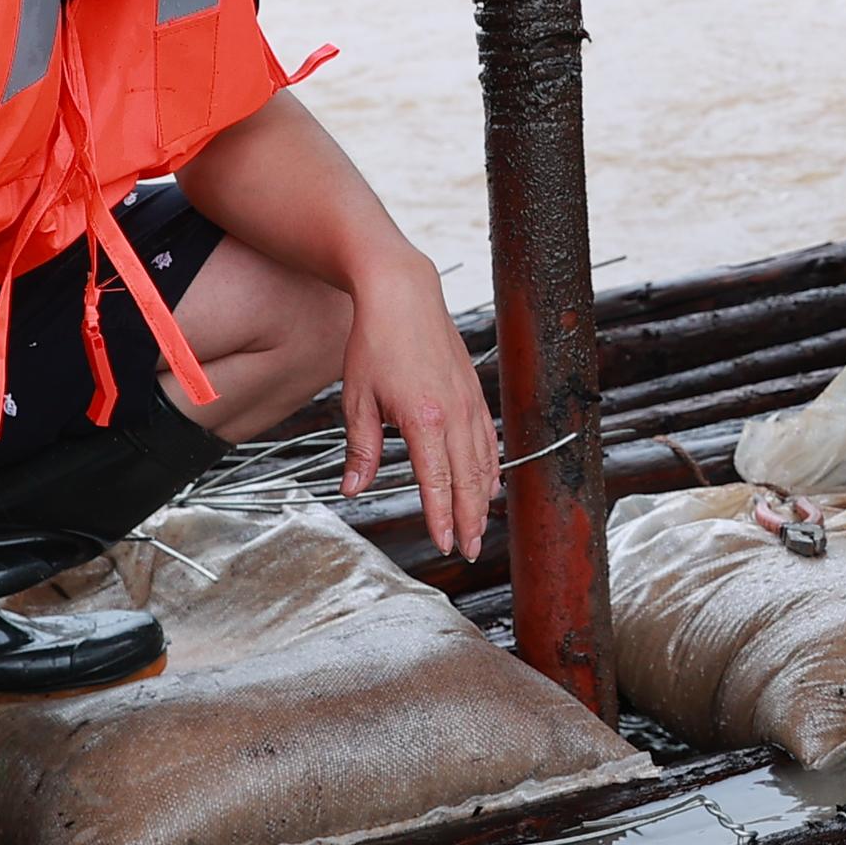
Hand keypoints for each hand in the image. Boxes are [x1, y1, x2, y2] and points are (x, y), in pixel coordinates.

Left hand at [343, 260, 499, 560]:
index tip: (444, 545)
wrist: (403, 294)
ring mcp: (469, 401)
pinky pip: (488, 438)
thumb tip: (354, 489)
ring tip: (479, 526)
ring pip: (484, 461)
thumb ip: (360, 449)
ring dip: (482, 498)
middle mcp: (453, 413)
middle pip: (468, 479)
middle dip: (469, 519)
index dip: (441, 518)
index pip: (437, 482)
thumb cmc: (375, 342)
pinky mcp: (474, 391)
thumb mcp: (358, 399)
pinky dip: (491, 466)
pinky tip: (489, 483)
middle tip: (471, 550)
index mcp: (423, 419)